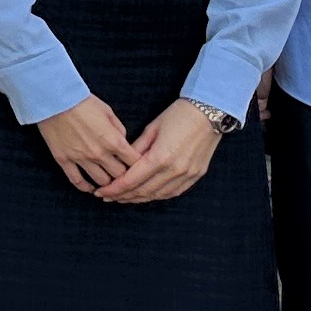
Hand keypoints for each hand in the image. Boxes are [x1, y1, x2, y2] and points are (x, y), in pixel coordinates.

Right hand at [34, 95, 138, 196]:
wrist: (54, 99)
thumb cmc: (82, 101)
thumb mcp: (108, 111)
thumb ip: (119, 129)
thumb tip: (122, 142)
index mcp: (113, 140)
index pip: (134, 162)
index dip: (139, 166)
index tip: (137, 166)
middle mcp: (99, 153)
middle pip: (119, 176)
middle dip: (124, 176)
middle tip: (123, 175)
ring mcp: (81, 159)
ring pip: (101, 182)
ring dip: (107, 183)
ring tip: (108, 182)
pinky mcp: (64, 160)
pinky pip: (77, 180)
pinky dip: (85, 187)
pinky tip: (90, 188)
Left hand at [101, 99, 222, 204]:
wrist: (208, 112)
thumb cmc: (178, 115)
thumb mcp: (152, 128)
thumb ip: (137, 148)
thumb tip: (123, 163)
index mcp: (160, 157)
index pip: (132, 180)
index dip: (115, 189)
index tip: (102, 192)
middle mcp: (174, 170)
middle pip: (144, 191)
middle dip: (123, 196)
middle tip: (108, 197)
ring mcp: (187, 175)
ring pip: (158, 195)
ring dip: (140, 198)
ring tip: (124, 198)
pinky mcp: (196, 175)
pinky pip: (173, 192)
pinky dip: (158, 196)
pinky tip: (147, 195)